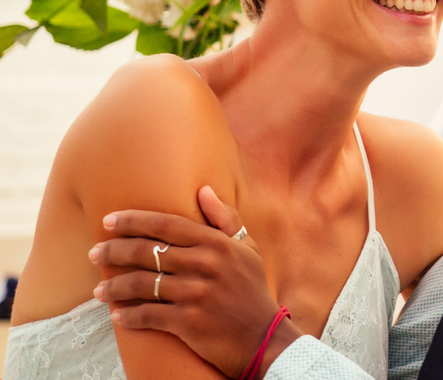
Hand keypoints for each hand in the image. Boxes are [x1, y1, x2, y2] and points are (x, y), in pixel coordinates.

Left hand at [90, 186, 302, 377]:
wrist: (264, 337)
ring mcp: (196, 294)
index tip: (108, 220)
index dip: (133, 220)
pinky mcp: (188, 322)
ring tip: (99, 291)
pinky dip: (128, 315)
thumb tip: (203, 189)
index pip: (166, 223)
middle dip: (113, 250)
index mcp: (217, 243)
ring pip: (141, 284)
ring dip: (114, 287)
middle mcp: (205, 264)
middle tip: (94, 254)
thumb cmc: (253, 289)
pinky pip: (147, 315)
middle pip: (146, 251)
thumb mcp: (248, 249)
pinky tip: (118, 315)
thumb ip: (226, 218)